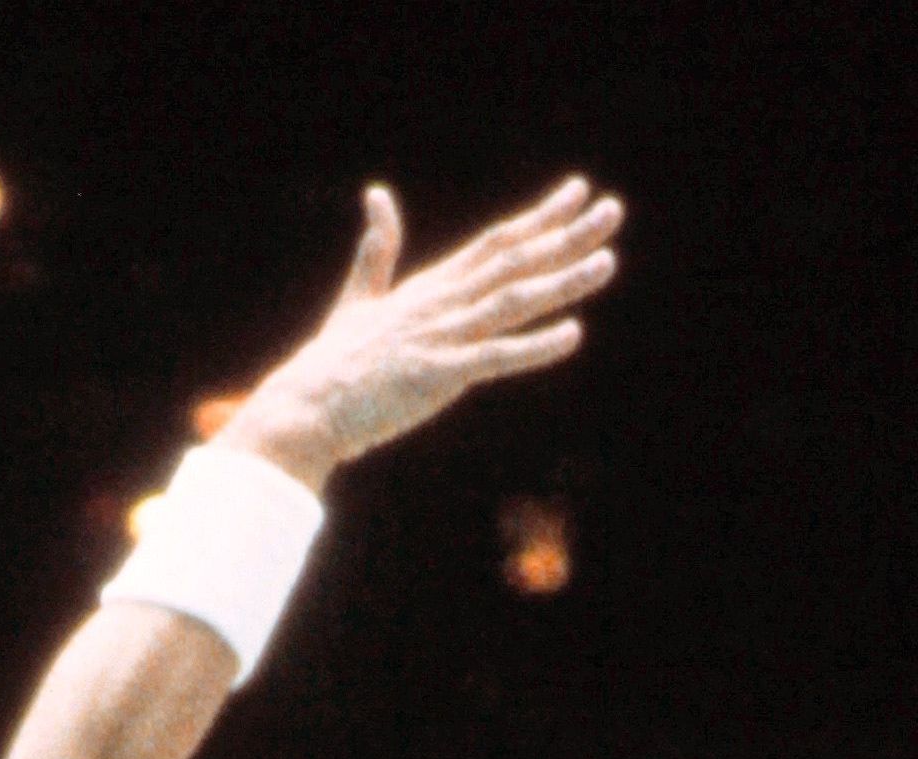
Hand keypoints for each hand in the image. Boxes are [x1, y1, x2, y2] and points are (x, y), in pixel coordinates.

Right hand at [219, 179, 622, 488]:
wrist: (305, 406)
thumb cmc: (332, 363)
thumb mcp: (359, 298)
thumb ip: (376, 251)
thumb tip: (377, 194)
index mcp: (431, 287)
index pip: (496, 242)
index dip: (540, 217)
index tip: (579, 192)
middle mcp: (442, 303)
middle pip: (513, 260)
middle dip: (566, 235)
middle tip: (612, 210)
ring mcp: (441, 337)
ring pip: (513, 301)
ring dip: (562, 281)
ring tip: (608, 261)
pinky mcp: (437, 375)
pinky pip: (495, 357)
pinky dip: (535, 346)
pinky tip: (573, 334)